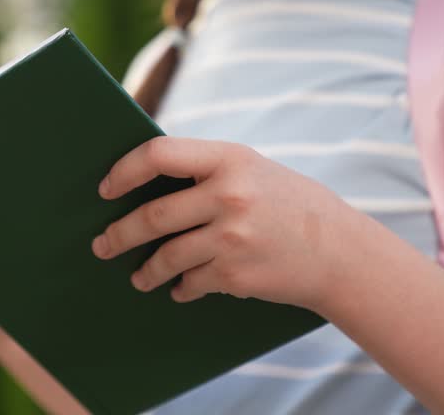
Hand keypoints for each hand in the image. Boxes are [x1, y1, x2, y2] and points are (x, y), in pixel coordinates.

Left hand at [91, 136, 366, 309]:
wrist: (341, 252)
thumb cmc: (289, 204)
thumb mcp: (253, 170)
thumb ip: (205, 171)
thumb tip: (143, 184)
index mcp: (230, 158)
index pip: (159, 154)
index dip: (124, 170)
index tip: (105, 188)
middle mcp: (229, 195)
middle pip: (153, 215)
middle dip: (120, 234)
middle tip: (102, 245)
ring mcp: (232, 238)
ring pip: (166, 256)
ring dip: (146, 270)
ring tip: (138, 277)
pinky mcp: (235, 275)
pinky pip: (191, 282)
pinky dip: (181, 287)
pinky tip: (178, 289)